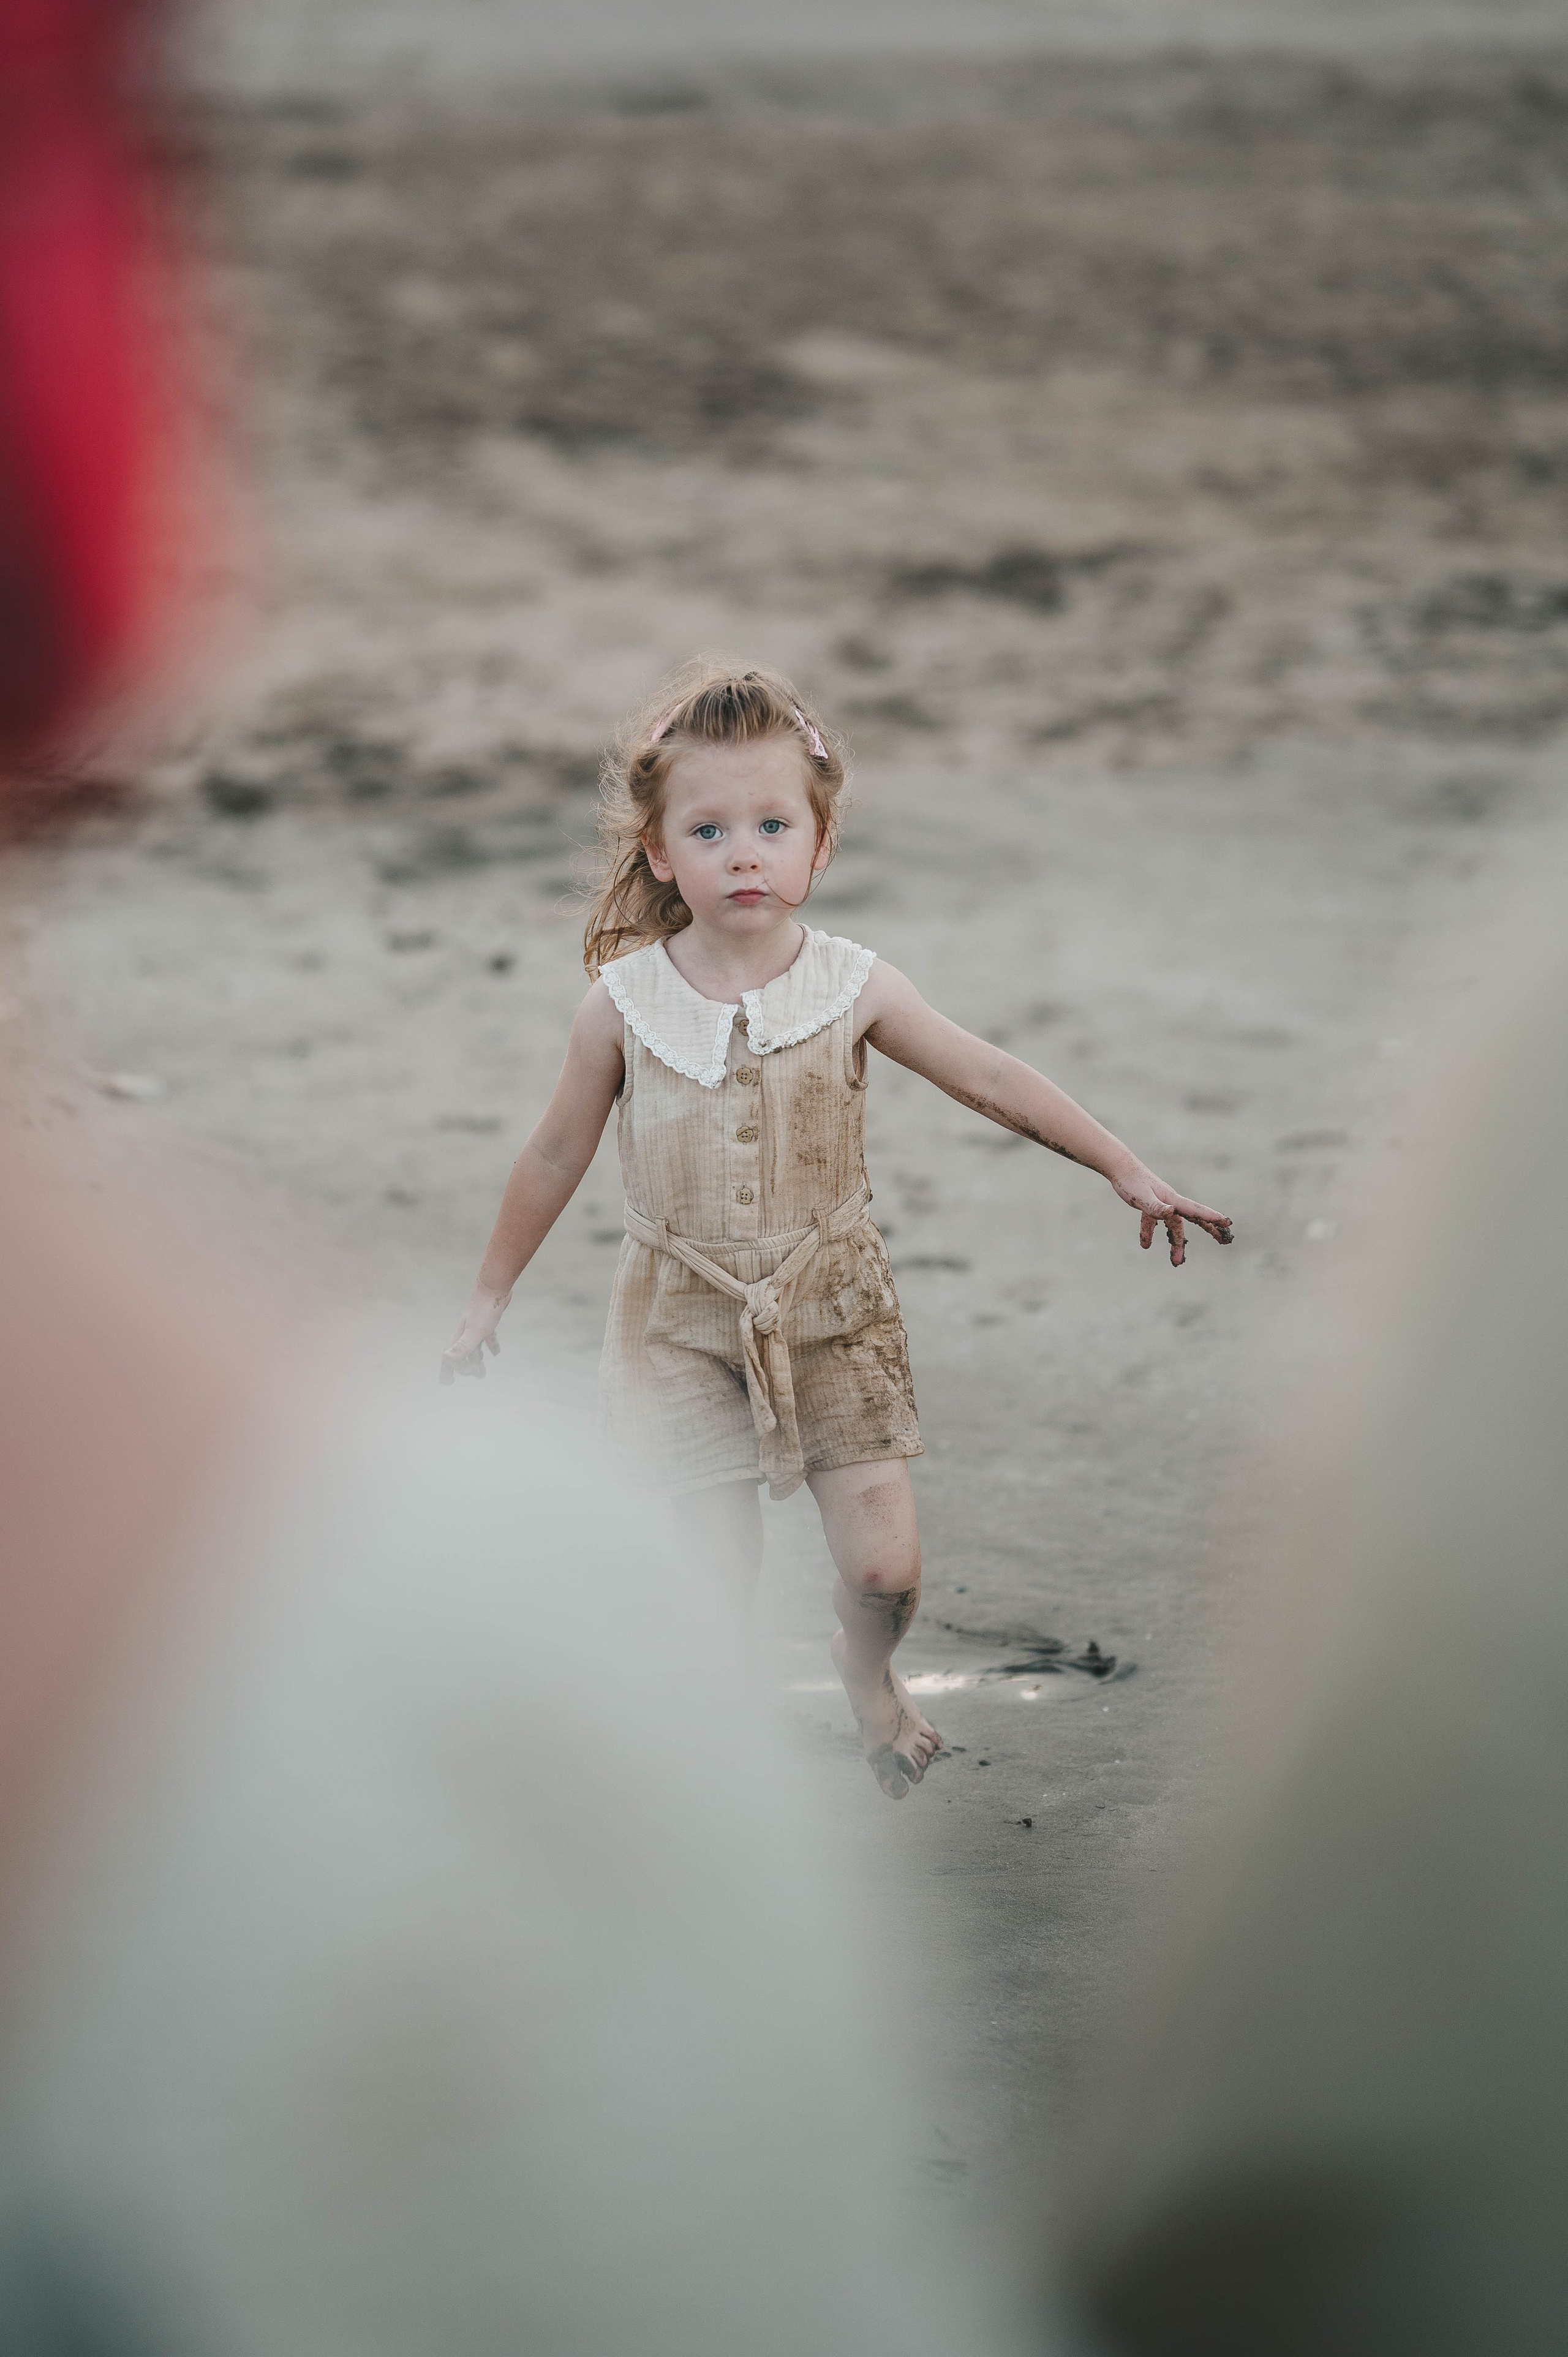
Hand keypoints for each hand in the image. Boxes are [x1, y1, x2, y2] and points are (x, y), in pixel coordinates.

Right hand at [440, 1285, 510, 1383]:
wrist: (495, 1288)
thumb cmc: (484, 1310)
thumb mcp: (474, 1331)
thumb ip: (462, 1346)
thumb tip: (447, 1359)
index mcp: (459, 1337)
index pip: (449, 1358)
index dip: (447, 1371)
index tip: (448, 1383)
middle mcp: (465, 1334)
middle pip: (461, 1356)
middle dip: (465, 1368)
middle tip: (477, 1374)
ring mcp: (476, 1328)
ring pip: (474, 1349)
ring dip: (476, 1361)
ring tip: (481, 1372)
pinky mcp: (488, 1323)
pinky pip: (487, 1338)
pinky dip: (491, 1346)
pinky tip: (496, 1352)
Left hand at [1112, 1165, 1232, 1266]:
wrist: (1120, 1167)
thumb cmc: (1131, 1181)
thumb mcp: (1142, 1197)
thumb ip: (1156, 1207)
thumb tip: (1171, 1213)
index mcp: (1172, 1199)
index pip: (1195, 1210)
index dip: (1212, 1217)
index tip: (1227, 1223)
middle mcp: (1171, 1202)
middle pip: (1194, 1218)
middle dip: (1209, 1229)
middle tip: (1224, 1241)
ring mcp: (1162, 1204)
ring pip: (1174, 1226)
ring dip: (1176, 1243)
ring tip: (1176, 1261)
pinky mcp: (1150, 1205)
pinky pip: (1153, 1222)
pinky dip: (1149, 1233)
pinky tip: (1145, 1245)